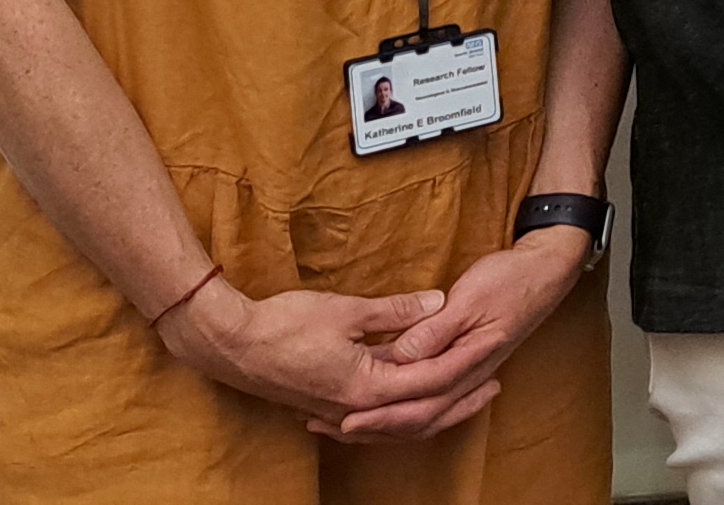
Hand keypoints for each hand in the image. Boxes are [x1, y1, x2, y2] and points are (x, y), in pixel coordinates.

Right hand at [156, 276, 471, 424]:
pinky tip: (409, 404)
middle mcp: (357, 408)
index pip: (431, 379)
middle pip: (422, 412)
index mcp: (366, 386)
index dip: (465, 362)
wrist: (230, 345)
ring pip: (399, 422)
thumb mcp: (344, 310)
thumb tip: (437, 302)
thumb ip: (394, 311)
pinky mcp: (327, 406)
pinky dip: (400, 415)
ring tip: (462, 396)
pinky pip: (376, 420)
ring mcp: (340, 411)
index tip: (492, 348)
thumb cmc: (283, 325)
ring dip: (433, 410)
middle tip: (494, 386)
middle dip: (460, 399)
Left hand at [306, 228, 592, 441]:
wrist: (546, 273)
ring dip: (392, 423)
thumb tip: (402, 355)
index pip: (422, 399)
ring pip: (430, 414)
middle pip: (422, 416)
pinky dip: (410, 409)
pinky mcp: (469, 366)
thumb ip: (435, 330)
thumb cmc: (510, 280)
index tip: (347, 417)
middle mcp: (470, 375)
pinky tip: (391, 404)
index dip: (382, 411)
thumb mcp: (469, 298)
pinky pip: (437, 401)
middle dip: (379, 425)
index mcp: (469, 360)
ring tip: (357, 424)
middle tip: (339, 427)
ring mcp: (471, 373)